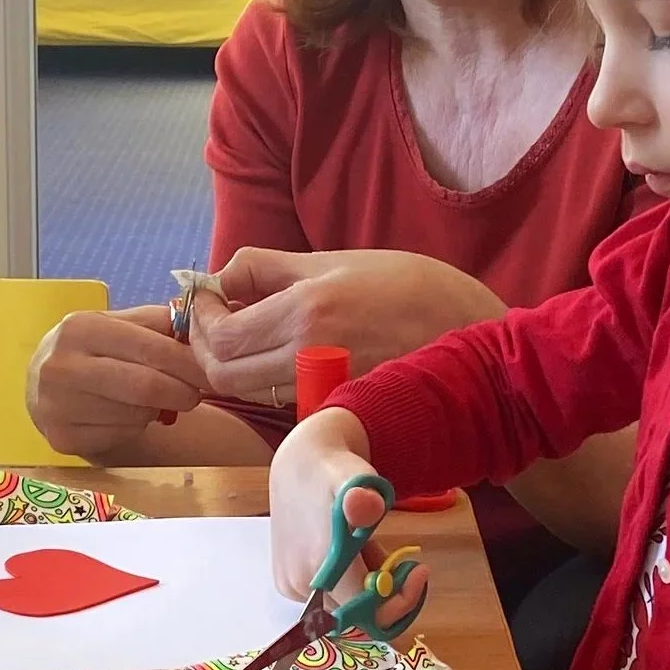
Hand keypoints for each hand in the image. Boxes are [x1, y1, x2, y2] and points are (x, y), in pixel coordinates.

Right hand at [26, 303, 210, 459]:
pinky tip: (126, 416)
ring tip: (152, 400)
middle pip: (145, 386)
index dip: (190, 362)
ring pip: (136, 415)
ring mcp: (57, 405)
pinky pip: (121, 436)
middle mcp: (61, 366)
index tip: (215, 371)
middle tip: (197, 394)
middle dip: (182, 392)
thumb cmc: (93, 351)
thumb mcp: (118, 325)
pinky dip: (135, 427)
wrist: (44, 385)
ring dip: (157, 410)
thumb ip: (157, 323)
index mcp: (80, 327)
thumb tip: (201, 327)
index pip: (150, 348)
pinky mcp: (62, 438)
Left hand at [193, 248, 502, 406]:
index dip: (197, 322)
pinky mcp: (339, 409)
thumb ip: (268, 269)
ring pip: (248, 393)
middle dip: (205, 350)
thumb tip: (220, 277)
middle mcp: (310, 356)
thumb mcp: (334, 260)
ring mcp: (325, 389)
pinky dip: (267, 383)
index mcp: (306, 310)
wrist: (472, 333)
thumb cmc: (410, 286)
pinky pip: (282, 402)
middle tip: (215, 323)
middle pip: (222, 376)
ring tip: (245, 335)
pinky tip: (279, 356)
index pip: (218, 338)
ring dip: (233, 367)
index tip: (203, 303)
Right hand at [269, 410, 393, 598]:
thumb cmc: (333, 472)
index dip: (399, 600)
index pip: (366, 609)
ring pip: (344, 604)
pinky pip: (330, 596)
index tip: (417, 572)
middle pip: (356, 611)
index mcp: (319, 563)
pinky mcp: (288, 584)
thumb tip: (367, 506)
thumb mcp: (354, 477)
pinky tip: (351, 552)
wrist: (299, 465)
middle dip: (384, 590)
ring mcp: (291, 586)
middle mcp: (300, 583)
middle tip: (398, 559)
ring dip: (366, 584)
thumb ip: (362, 496)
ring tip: (367, 545)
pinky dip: (349, 581)